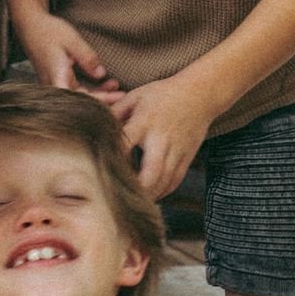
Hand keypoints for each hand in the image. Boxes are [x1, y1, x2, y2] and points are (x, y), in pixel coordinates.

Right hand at [11, 10, 117, 93]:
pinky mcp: (56, 80)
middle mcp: (53, 83)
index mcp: (56, 75)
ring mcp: (54, 83)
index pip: (78, 97)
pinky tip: (105, 83)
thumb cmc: (49, 31)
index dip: (98, 100)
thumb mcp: (72, 40)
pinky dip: (90, 88)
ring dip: (98, 93)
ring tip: (117, 88)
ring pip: (78, 96)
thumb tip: (101, 74)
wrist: (30, 26)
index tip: (116, 95)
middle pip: (79, 100)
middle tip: (123, 95)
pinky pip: (74, 89)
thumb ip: (87, 58)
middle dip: (103, 99)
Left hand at [102, 72, 214, 199]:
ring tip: (133, 200)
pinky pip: (175, 181)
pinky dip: (163, 191)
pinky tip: (151, 195)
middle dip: (136, 189)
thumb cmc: (162, 95)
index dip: (113, 159)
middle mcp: (162, 139)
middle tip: (120, 198)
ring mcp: (177, 150)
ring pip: (164, 181)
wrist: (200, 94)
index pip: (126, 144)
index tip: (101, 172)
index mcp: (145, 122)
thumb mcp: (135, 96)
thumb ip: (115, 113)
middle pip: (150, 172)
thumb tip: (94, 127)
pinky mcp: (187, 157)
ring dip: (149, 194)